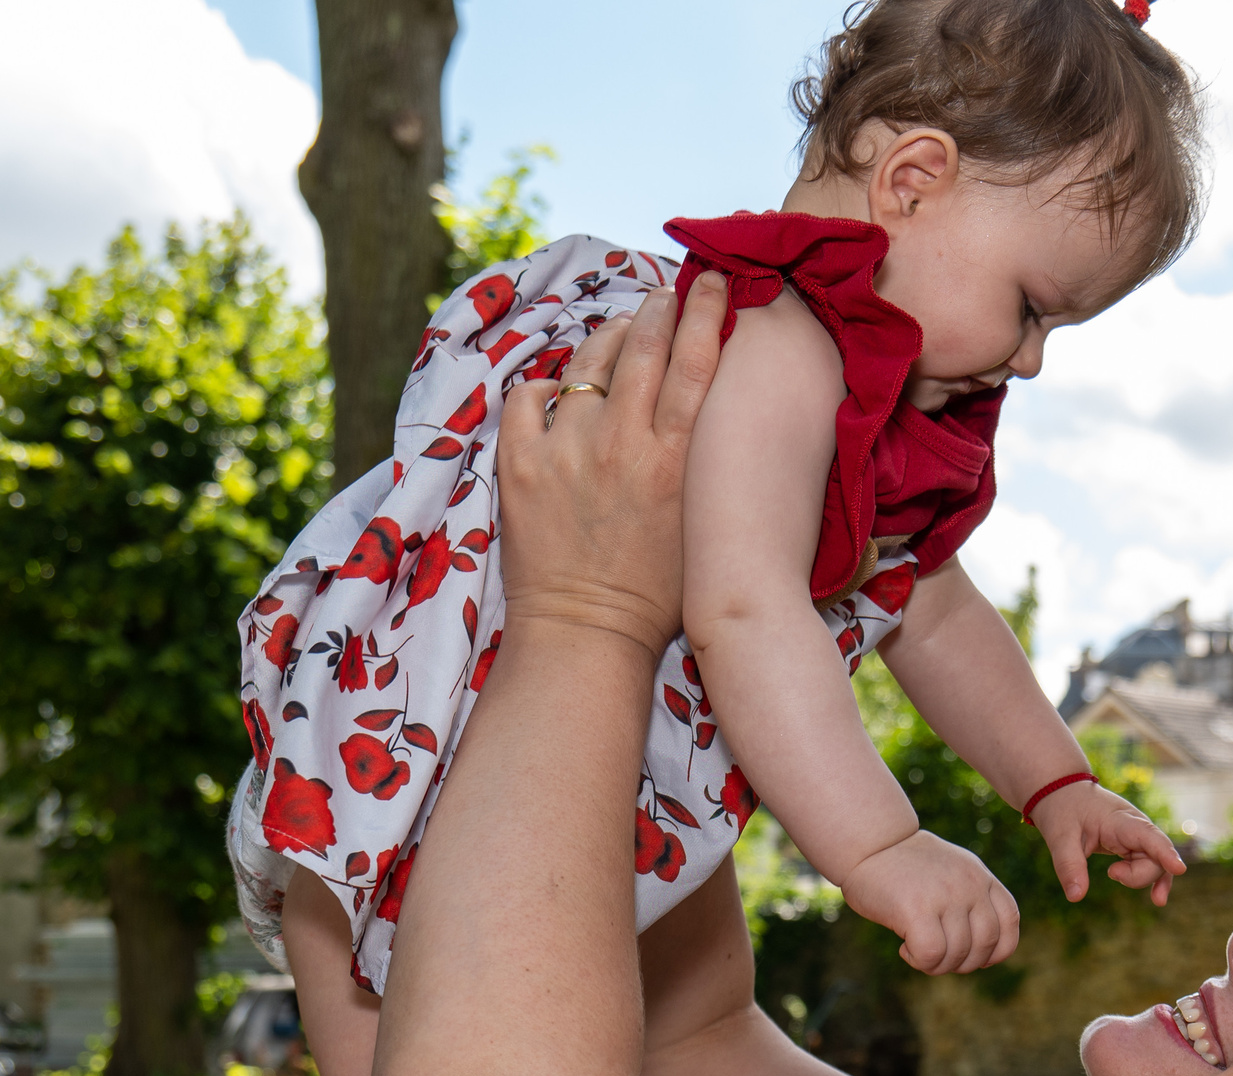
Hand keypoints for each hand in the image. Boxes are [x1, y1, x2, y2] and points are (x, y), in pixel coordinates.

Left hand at [497, 275, 728, 657]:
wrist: (586, 636)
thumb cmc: (656, 595)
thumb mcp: (701, 523)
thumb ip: (703, 463)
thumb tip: (711, 412)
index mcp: (674, 459)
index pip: (694, 360)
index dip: (703, 310)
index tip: (708, 282)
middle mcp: (621, 443)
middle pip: (643, 345)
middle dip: (658, 307)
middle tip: (666, 292)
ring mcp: (566, 450)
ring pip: (587, 361)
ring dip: (606, 340)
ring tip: (617, 336)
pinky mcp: (520, 465)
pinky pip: (528, 396)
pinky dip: (544, 387)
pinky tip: (556, 393)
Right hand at [842, 831, 1021, 974]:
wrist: (870, 843)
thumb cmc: (907, 867)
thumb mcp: (952, 872)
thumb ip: (972, 899)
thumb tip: (984, 954)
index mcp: (980, 876)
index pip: (1009, 921)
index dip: (998, 949)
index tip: (979, 959)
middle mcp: (969, 885)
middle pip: (985, 945)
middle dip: (962, 964)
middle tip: (938, 957)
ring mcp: (945, 896)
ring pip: (958, 955)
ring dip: (937, 965)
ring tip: (917, 951)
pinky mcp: (917, 909)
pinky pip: (932, 955)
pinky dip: (920, 961)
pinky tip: (905, 948)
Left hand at [1029, 780, 1186, 906]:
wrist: (1064, 793)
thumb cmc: (1063, 810)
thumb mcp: (1059, 838)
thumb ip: (1068, 866)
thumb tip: (1076, 897)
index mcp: (1120, 820)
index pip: (1149, 836)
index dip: (1165, 854)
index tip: (1179, 869)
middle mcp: (1137, 826)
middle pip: (1155, 858)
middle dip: (1138, 876)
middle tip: (1110, 873)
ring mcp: (1138, 835)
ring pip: (1154, 864)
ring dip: (1139, 878)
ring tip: (1112, 873)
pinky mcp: (1134, 844)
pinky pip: (1150, 864)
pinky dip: (1151, 880)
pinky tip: (1157, 898)